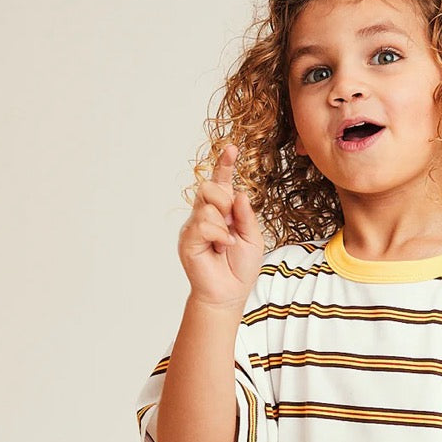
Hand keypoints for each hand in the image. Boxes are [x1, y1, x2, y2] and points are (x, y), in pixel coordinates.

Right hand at [177, 141, 264, 307]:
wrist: (229, 293)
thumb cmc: (240, 267)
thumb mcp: (253, 238)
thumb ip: (246, 215)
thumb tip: (238, 193)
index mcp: (223, 211)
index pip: (221, 182)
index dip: (225, 165)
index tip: (231, 148)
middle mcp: (205, 215)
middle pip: (209, 187)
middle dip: (224, 200)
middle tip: (232, 223)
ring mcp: (194, 226)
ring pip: (206, 205)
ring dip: (224, 223)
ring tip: (227, 243)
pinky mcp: (188, 240)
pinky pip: (202, 224)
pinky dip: (218, 235)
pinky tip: (222, 247)